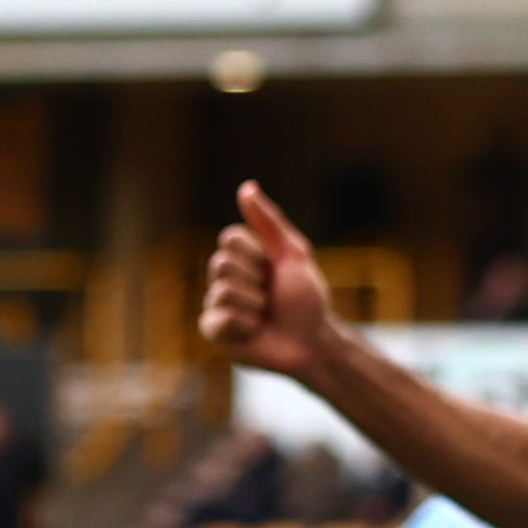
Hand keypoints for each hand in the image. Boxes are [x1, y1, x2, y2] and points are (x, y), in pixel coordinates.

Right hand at [198, 181, 337, 378]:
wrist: (313, 340)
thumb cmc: (306, 298)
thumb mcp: (292, 253)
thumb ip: (269, 221)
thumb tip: (246, 187)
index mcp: (241, 258)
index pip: (229, 239)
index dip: (256, 254)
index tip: (273, 269)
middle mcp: (224, 279)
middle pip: (221, 264)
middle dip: (255, 281)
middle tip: (271, 297)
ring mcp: (217, 306)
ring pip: (222, 292)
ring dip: (254, 305)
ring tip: (266, 317)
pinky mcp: (214, 332)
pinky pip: (217, 319)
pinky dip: (244, 326)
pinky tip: (254, 332)